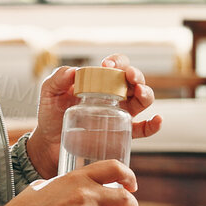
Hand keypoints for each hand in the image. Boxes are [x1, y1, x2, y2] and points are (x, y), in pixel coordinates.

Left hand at [26, 53, 161, 178]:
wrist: (49, 144)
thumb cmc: (50, 115)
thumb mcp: (49, 93)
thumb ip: (57, 79)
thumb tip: (73, 71)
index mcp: (99, 81)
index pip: (116, 65)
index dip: (117, 62)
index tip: (107, 66)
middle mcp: (114, 95)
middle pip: (134, 80)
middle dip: (135, 75)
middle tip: (129, 77)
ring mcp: (120, 114)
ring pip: (142, 100)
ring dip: (146, 93)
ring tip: (140, 92)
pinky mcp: (121, 133)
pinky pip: (143, 129)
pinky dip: (153, 125)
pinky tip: (157, 120)